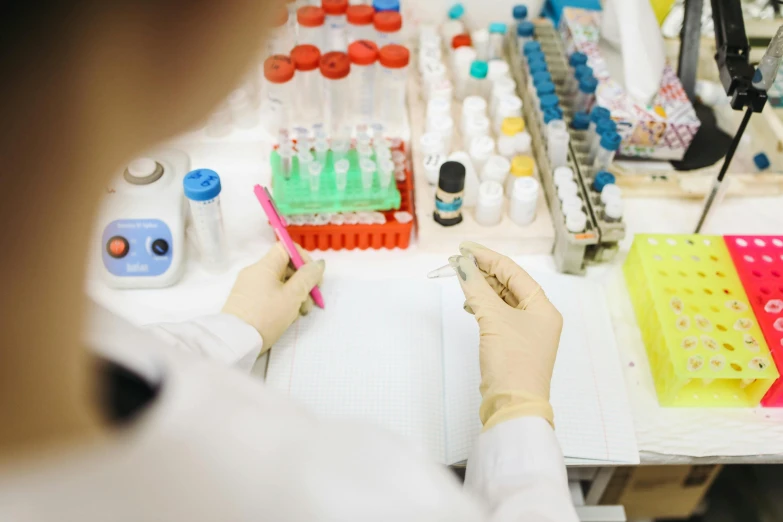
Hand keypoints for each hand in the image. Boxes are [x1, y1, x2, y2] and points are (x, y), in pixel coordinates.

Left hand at [223, 243, 324, 352]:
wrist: (235, 341)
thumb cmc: (266, 316)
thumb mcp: (293, 296)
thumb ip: (308, 277)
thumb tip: (318, 263)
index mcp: (264, 266)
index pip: (286, 248)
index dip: (303, 258)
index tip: (313, 277)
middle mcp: (255, 272)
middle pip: (285, 267)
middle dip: (303, 282)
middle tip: (312, 300)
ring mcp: (249, 287)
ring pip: (279, 283)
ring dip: (295, 294)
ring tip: (301, 313)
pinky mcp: (247, 301)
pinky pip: (269, 294)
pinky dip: (282, 302)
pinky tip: (288, 317)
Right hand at [450, 242, 562, 429]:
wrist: (513, 404)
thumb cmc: (511, 360)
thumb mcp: (493, 319)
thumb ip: (477, 289)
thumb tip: (462, 265)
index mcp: (543, 306)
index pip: (513, 272)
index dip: (487, 257)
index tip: (464, 248)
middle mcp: (539, 316)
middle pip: (509, 284)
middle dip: (483, 272)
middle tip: (458, 262)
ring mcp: (526, 331)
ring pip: (502, 299)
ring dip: (482, 288)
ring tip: (462, 280)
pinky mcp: (513, 344)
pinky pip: (498, 315)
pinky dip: (483, 306)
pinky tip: (470, 303)